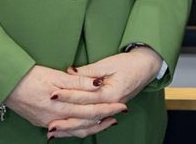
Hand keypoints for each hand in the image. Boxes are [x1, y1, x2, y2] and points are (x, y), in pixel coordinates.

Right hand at [4, 65, 125, 133]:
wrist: (6, 85)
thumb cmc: (30, 77)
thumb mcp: (56, 75)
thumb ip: (78, 81)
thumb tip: (98, 84)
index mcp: (61, 106)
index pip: (91, 110)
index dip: (108, 109)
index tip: (122, 106)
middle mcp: (55, 118)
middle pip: (85, 123)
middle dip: (104, 120)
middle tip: (119, 115)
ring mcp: (47, 122)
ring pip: (75, 130)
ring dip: (92, 126)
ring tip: (106, 122)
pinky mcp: (41, 122)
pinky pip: (64, 130)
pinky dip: (77, 128)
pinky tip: (83, 125)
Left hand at [46, 48, 162, 137]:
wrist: (146, 67)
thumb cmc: (128, 63)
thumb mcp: (108, 63)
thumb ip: (88, 71)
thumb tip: (69, 71)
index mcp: (111, 94)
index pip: (85, 97)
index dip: (68, 95)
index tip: (53, 94)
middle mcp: (111, 105)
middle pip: (85, 116)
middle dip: (66, 120)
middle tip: (49, 122)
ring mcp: (111, 110)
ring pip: (88, 124)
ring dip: (71, 128)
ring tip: (54, 131)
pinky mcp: (109, 110)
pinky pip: (93, 123)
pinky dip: (80, 127)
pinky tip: (68, 130)